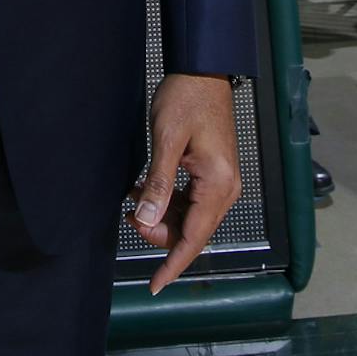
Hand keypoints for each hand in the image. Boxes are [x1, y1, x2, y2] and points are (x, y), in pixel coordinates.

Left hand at [129, 72, 240, 295]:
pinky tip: (144, 190)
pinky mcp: (213, 174)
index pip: (194, 239)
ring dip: (161, 218)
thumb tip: (146, 220)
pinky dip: (167, 202)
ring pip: (189, 219)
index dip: (172, 265)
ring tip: (133, 200)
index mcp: (218, 185)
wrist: (203, 69)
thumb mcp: (166, 140)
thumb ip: (157, 183)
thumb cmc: (186, 98)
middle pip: (191, 232)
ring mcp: (221, 182)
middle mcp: (225, 189)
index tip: (154, 286)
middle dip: (159, 233)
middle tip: (130, 216)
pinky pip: (190, 202)